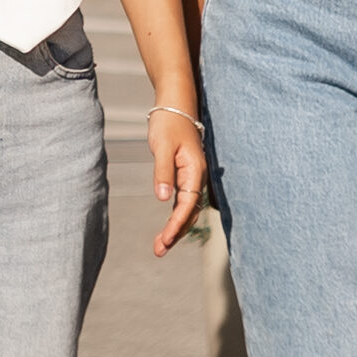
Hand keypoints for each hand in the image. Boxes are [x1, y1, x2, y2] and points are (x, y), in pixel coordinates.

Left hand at [148, 110, 207, 256]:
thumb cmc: (168, 123)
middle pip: (189, 212)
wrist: (175, 106)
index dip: (177, 224)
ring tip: (159, 247)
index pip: (187, 204)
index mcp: (195, 171)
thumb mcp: (162, 147)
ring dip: (175, 229)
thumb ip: (163, 172)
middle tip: (160, 250)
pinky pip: (182, 203)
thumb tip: (163, 198)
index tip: (166, 239)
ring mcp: (192, 178)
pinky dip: (174, 217)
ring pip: (186, 210)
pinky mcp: (184, 177)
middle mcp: (197, 177)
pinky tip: (166, 230)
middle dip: (176, 233)